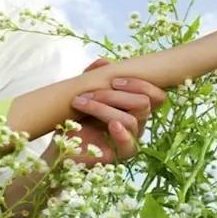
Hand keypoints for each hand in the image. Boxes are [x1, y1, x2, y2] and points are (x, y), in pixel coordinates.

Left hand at [45, 58, 165, 165]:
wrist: (59, 141)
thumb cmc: (75, 115)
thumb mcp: (85, 91)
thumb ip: (95, 76)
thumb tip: (104, 62)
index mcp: (134, 104)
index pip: (157, 95)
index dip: (141, 84)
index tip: (114, 80)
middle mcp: (137, 121)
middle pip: (143, 104)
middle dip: (114, 95)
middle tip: (89, 93)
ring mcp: (130, 138)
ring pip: (131, 120)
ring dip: (104, 108)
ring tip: (81, 103)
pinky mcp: (120, 154)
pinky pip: (131, 146)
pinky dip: (122, 134)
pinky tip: (112, 125)